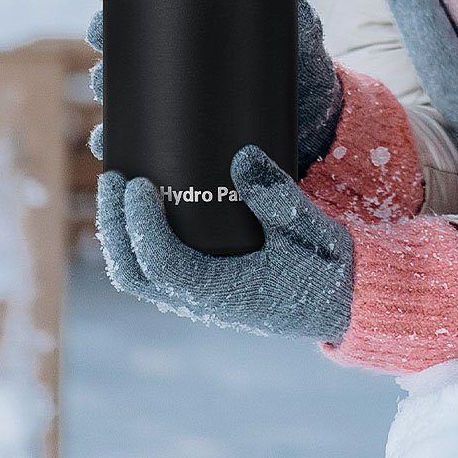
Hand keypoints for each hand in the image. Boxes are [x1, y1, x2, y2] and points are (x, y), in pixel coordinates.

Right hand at [86, 0, 342, 165]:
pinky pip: (135, 138)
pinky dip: (116, 140)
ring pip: (123, 87)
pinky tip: (107, 141)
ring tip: (103, 85)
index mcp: (198, 26)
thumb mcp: (298, 37)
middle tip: (99, 30)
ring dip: (106, 85)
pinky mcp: (175, 135)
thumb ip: (298, 20)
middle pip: (127, 42)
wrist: (307, 118)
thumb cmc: (298, 66)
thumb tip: (294, 7)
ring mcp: (173, 96)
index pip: (151, 2)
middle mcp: (177, 58)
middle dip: (106, 33)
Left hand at [96, 144, 353, 338]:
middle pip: (134, 272)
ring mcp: (200, 298)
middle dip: (115, 223)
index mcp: (224, 291)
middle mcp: (203, 301)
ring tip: (118, 187)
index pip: (161, 262)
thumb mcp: (311, 228)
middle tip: (114, 175)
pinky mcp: (204, 289)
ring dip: (120, 233)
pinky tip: (140, 208)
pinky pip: (154, 272)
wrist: (343, 302)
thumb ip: (279, 196)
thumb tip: (243, 155)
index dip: (141, 224)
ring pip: (138, 276)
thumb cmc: (328, 267)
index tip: (139, 182)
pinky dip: (135, 241)